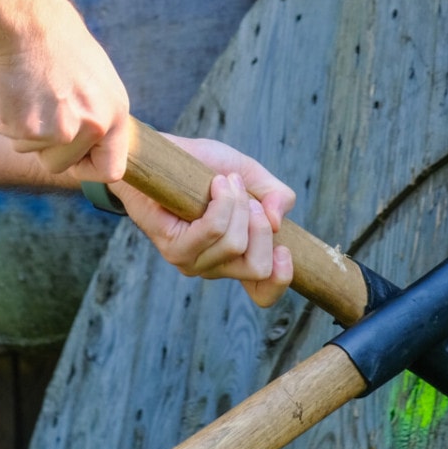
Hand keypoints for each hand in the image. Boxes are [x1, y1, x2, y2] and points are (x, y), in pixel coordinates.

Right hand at [0, 0, 133, 180]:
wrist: (28, 19)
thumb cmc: (59, 42)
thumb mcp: (95, 80)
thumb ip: (95, 115)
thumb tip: (91, 145)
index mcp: (115, 114)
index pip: (111, 170)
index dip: (87, 168)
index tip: (72, 159)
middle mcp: (92, 128)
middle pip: (58, 165)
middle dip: (42, 145)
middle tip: (37, 105)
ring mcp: (59, 131)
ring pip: (28, 149)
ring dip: (20, 125)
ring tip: (28, 86)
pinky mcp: (26, 128)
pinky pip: (5, 133)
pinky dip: (1, 112)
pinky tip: (11, 83)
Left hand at [112, 135, 297, 308]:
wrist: (163, 154)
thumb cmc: (204, 167)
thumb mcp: (250, 174)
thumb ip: (276, 195)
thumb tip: (278, 222)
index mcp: (237, 258)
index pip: (263, 294)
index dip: (280, 278)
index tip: (284, 249)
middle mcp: (215, 267)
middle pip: (258, 267)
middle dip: (261, 226)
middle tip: (249, 198)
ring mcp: (192, 262)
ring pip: (235, 244)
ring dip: (239, 203)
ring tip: (226, 181)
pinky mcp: (174, 248)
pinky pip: (213, 230)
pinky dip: (222, 202)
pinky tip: (215, 183)